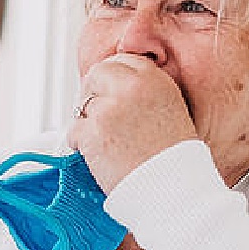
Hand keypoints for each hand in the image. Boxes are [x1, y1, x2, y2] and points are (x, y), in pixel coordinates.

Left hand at [67, 54, 199, 191]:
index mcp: (155, 80)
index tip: (108, 90)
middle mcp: (131, 88)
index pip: (123, 61)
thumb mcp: (172, 110)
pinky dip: (79, 142)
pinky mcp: (92, 133)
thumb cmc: (174, 158)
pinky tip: (96, 154)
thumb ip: (145, 93)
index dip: (112, 76)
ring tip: (103, 141)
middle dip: (92, 91)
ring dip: (87, 121)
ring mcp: (109, 109)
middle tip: (95, 112)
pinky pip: (74, 130)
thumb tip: (117, 89)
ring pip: (83, 104)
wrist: (172, 188)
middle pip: (97, 74)